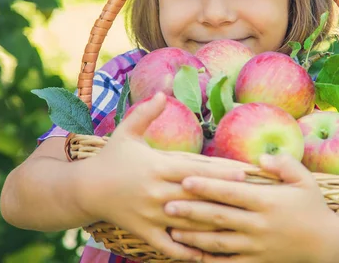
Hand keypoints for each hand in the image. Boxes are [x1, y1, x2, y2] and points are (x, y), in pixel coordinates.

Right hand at [78, 92, 245, 261]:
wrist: (85, 189)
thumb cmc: (111, 158)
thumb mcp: (127, 133)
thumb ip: (146, 114)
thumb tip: (162, 92)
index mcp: (157, 167)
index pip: (195, 170)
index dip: (220, 172)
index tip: (245, 173)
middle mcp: (157, 192)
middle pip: (198, 196)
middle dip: (226, 198)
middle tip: (253, 199)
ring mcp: (151, 215)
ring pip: (189, 223)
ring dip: (214, 226)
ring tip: (241, 227)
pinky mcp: (145, 232)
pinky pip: (169, 246)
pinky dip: (187, 252)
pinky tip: (207, 255)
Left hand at [164, 153, 338, 262]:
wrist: (326, 244)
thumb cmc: (313, 207)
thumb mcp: (305, 180)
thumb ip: (284, 164)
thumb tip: (260, 157)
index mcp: (267, 201)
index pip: (231, 192)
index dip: (207, 186)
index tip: (185, 181)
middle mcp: (259, 224)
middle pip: (219, 217)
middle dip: (191, 211)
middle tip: (167, 206)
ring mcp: (256, 246)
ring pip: (219, 242)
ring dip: (194, 237)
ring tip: (172, 230)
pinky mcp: (257, 262)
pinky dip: (209, 261)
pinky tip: (192, 255)